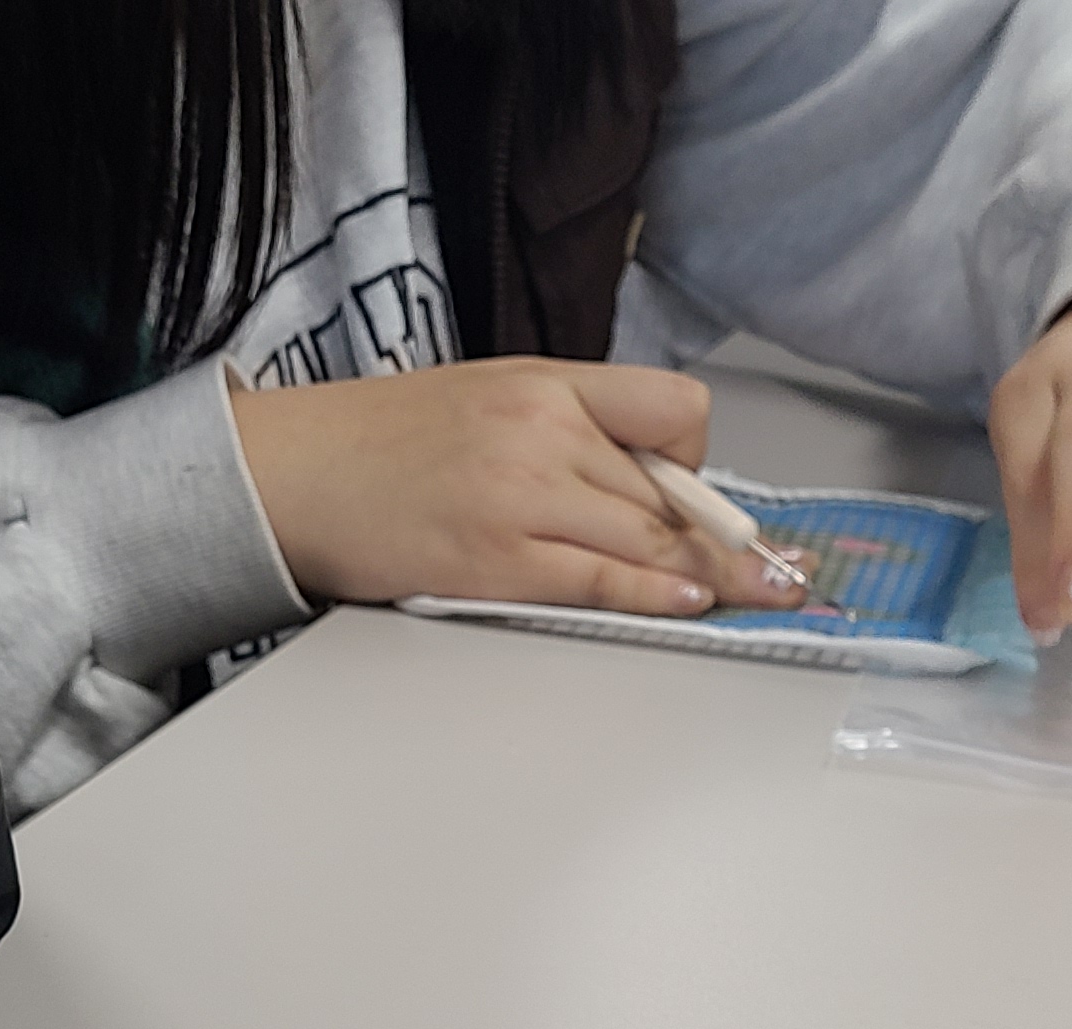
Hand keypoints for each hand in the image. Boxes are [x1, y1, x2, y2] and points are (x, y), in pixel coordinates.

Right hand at [228, 359, 798, 616]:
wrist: (290, 473)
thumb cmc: (379, 444)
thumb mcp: (484, 403)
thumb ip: (564, 436)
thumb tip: (643, 490)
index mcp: (543, 382)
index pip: (670, 407)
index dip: (700, 460)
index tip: (706, 498)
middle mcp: (542, 431)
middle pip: (671, 490)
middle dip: (722, 537)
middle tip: (782, 573)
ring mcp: (521, 495)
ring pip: (650, 538)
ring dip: (711, 575)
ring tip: (765, 597)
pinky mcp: (496, 558)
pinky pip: (603, 578)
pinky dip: (656, 594)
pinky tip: (690, 603)